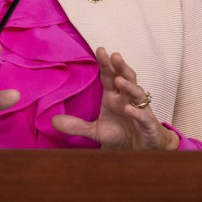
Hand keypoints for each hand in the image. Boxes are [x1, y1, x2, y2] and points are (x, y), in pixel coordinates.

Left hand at [51, 47, 178, 149]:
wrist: (139, 151)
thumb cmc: (119, 135)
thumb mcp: (95, 131)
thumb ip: (76, 125)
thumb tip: (53, 121)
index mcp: (114, 96)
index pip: (109, 76)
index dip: (106, 63)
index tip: (100, 49)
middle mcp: (127, 99)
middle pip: (126, 78)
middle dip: (121, 67)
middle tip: (114, 56)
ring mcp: (140, 110)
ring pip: (137, 93)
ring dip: (129, 86)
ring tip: (119, 80)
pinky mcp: (148, 124)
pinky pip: (143, 116)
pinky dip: (137, 112)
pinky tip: (128, 109)